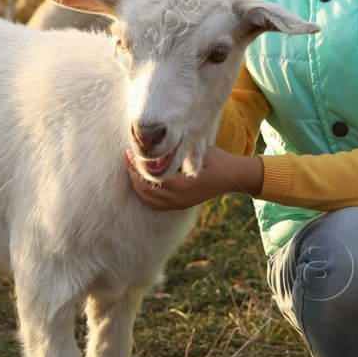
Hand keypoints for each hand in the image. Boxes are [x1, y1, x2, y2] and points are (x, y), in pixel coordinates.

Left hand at [122, 146, 260, 209]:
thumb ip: (176, 153)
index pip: (152, 176)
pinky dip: (144, 195)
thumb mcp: (197, 152)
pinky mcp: (180, 206)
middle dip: (132, 173)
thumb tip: (152, 150)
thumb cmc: (217, 160)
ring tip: (129, 168)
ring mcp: (179, 204)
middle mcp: (179, 198)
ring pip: (148, 199)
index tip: (130, 152)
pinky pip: (155, 204)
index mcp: (183, 185)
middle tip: (125, 157)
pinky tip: (139, 182)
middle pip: (146, 190)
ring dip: (136, 184)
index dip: (138, 165)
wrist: (232, 177)